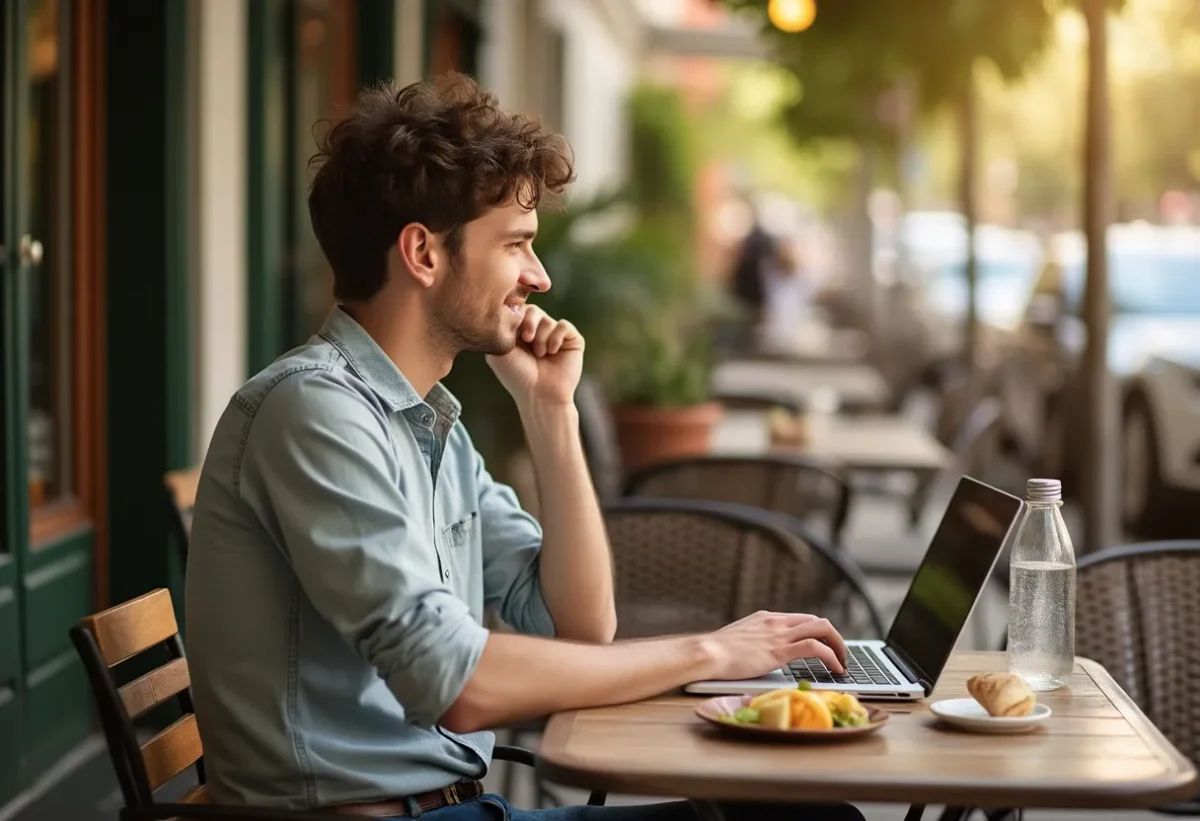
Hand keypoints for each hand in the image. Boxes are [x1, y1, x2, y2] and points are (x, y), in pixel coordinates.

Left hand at [487, 306, 583, 407]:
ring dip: (541, 337)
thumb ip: (502, 324)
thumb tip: (514, 303)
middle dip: (529, 323)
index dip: (516, 315)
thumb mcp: (501, 348)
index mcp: (519, 333)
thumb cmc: (517, 375)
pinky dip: (556, 338)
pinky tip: (552, 352)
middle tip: (527, 339)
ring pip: (547, 320)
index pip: (518, 310)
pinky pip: (563, 325)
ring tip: (540, 355)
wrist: (539, 394)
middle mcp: (537, 332)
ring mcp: (555, 336)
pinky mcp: (571, 340)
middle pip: (533, 310)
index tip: (514, 331)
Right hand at [700, 611, 846, 680]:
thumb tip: (756, 655)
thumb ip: (752, 642)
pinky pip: (815, 648)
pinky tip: (836, 670)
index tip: (825, 647)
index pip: (802, 619)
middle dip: (834, 637)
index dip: (818, 633)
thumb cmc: (715, 652)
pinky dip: (831, 657)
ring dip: (839, 646)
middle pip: (817, 620)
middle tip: (840, 656)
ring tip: (843, 664)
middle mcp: (775, 622)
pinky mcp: (779, 651)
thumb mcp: (738, 640)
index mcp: (766, 618)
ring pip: (822, 629)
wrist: (706, 653)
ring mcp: (778, 635)